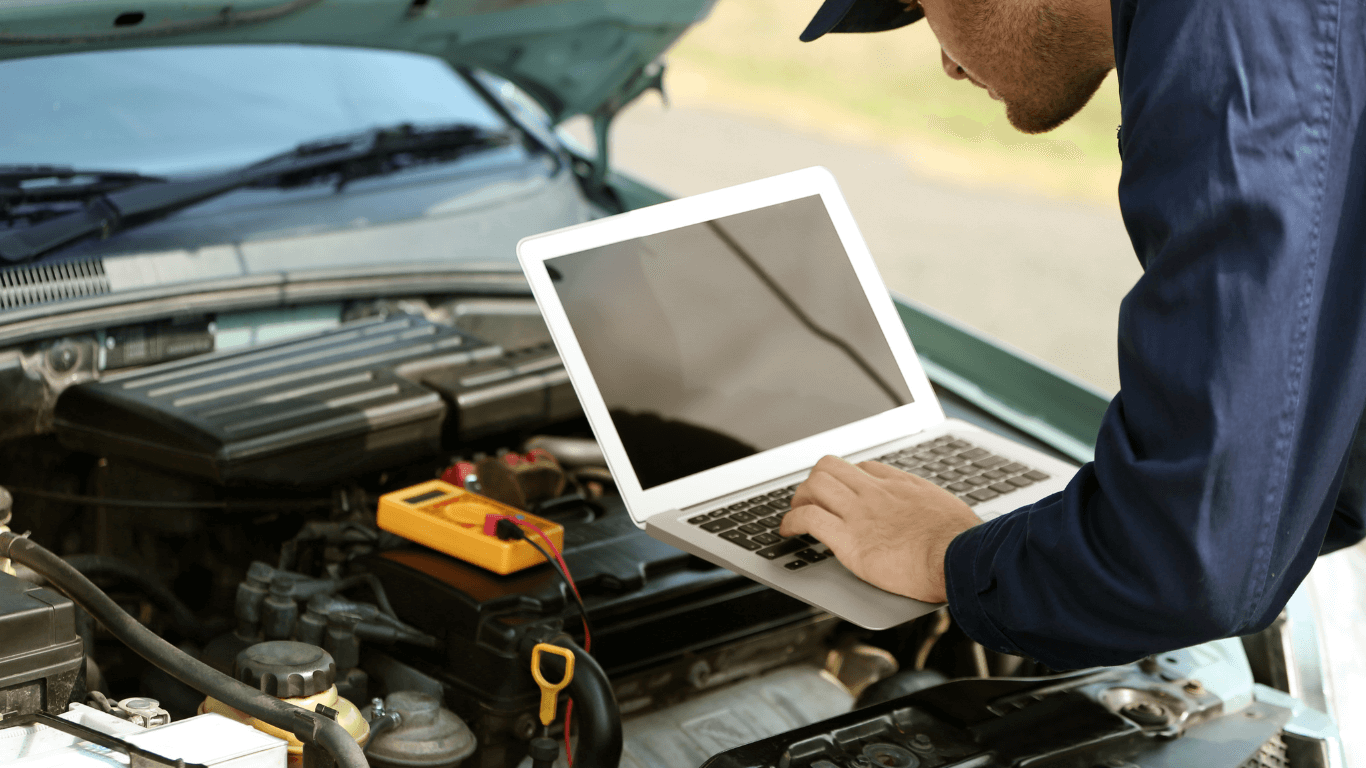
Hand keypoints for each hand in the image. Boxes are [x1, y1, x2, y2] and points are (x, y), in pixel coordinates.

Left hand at [779, 455, 980, 602]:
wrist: (961, 558)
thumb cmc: (964, 545)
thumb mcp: (952, 515)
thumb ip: (936, 514)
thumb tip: (944, 526)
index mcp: (903, 487)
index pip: (865, 469)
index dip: (850, 479)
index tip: (846, 492)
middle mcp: (877, 493)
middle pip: (831, 467)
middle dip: (815, 481)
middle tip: (811, 499)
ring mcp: (860, 513)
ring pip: (814, 485)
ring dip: (799, 498)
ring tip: (795, 514)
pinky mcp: (848, 539)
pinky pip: (807, 518)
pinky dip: (789, 522)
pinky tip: (786, 532)